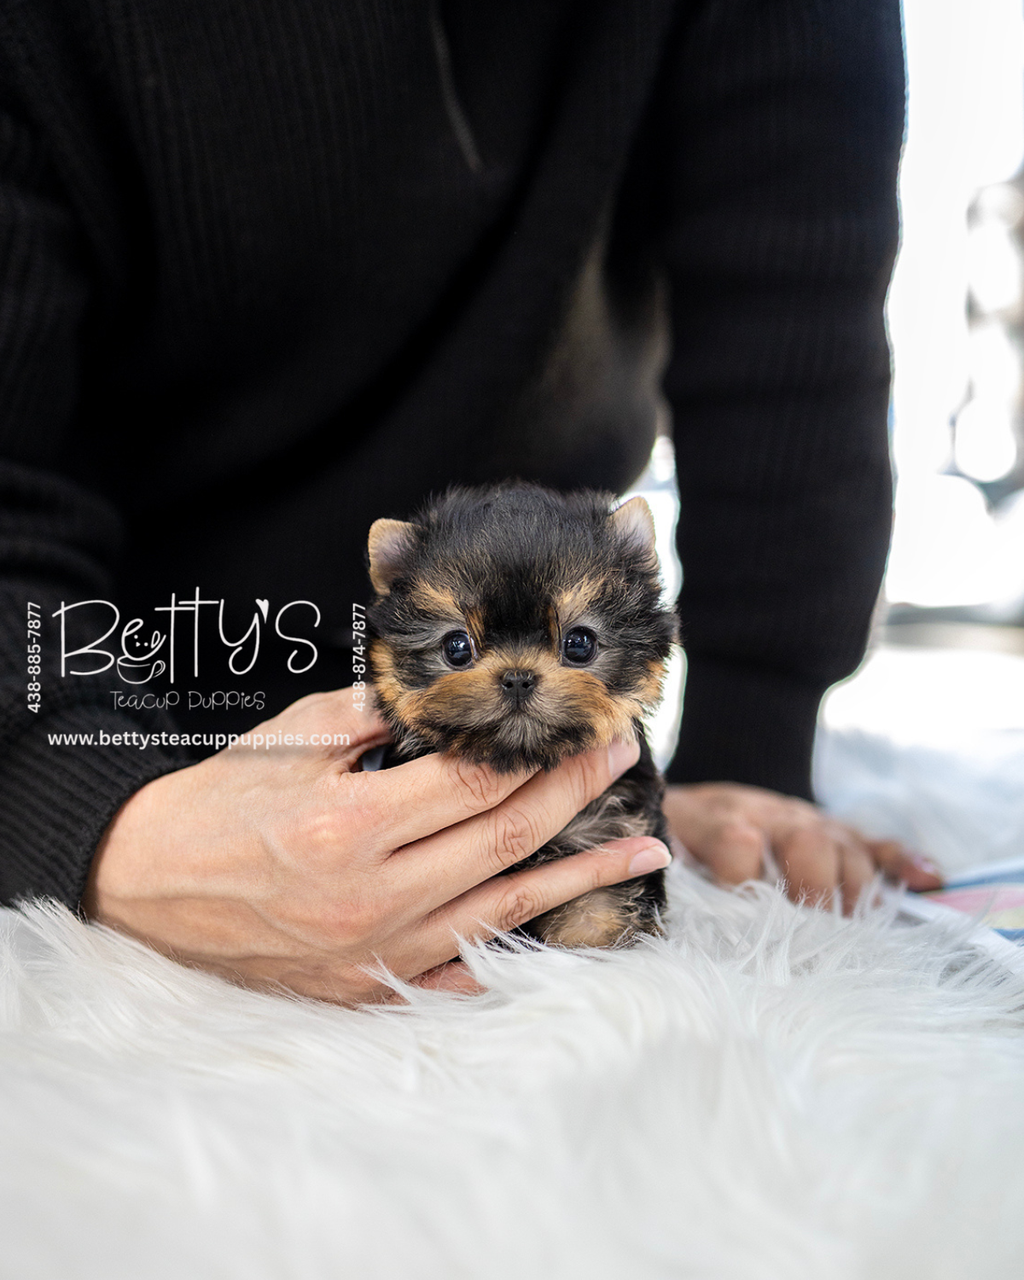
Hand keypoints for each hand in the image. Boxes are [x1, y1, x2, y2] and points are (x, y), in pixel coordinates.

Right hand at [84, 688, 669, 1002]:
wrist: (148, 883)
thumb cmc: (219, 800)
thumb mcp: (292, 737)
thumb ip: (376, 716)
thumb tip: (452, 704)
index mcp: (350, 823)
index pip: (478, 784)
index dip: (546, 755)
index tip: (591, 730)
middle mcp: (372, 894)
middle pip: (505, 839)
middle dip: (577, 795)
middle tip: (623, 762)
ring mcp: (373, 949)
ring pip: (503, 908)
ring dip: (581, 877)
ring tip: (644, 851)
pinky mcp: (365, 985)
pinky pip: (463, 970)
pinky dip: (520, 945)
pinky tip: (569, 927)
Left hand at [662, 782, 941, 912]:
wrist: (684, 802)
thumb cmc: (672, 838)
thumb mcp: (659, 850)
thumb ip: (667, 876)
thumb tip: (674, 913)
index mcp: (720, 819)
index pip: (740, 843)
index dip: (745, 881)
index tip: (746, 925)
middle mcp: (769, 814)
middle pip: (806, 841)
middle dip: (815, 889)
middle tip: (815, 934)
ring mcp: (805, 820)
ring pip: (844, 844)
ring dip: (854, 888)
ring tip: (854, 928)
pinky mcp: (830, 830)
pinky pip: (872, 841)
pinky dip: (902, 860)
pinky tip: (928, 879)